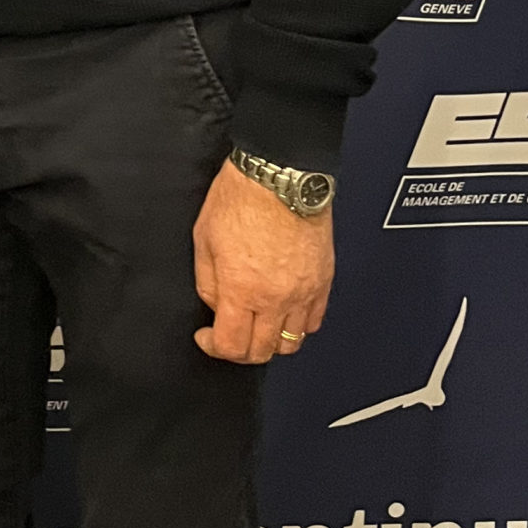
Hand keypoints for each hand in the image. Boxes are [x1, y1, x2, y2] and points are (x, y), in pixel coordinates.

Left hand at [192, 158, 333, 364]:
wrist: (280, 175)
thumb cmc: (241, 198)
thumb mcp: (204, 239)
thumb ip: (208, 282)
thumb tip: (217, 306)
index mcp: (242, 289)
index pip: (232, 346)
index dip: (214, 347)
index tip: (207, 337)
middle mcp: (276, 298)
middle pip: (263, 351)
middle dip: (241, 350)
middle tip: (230, 333)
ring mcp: (304, 292)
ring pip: (292, 343)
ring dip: (271, 341)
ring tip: (257, 323)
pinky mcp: (323, 281)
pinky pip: (314, 321)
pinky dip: (298, 325)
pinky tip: (283, 312)